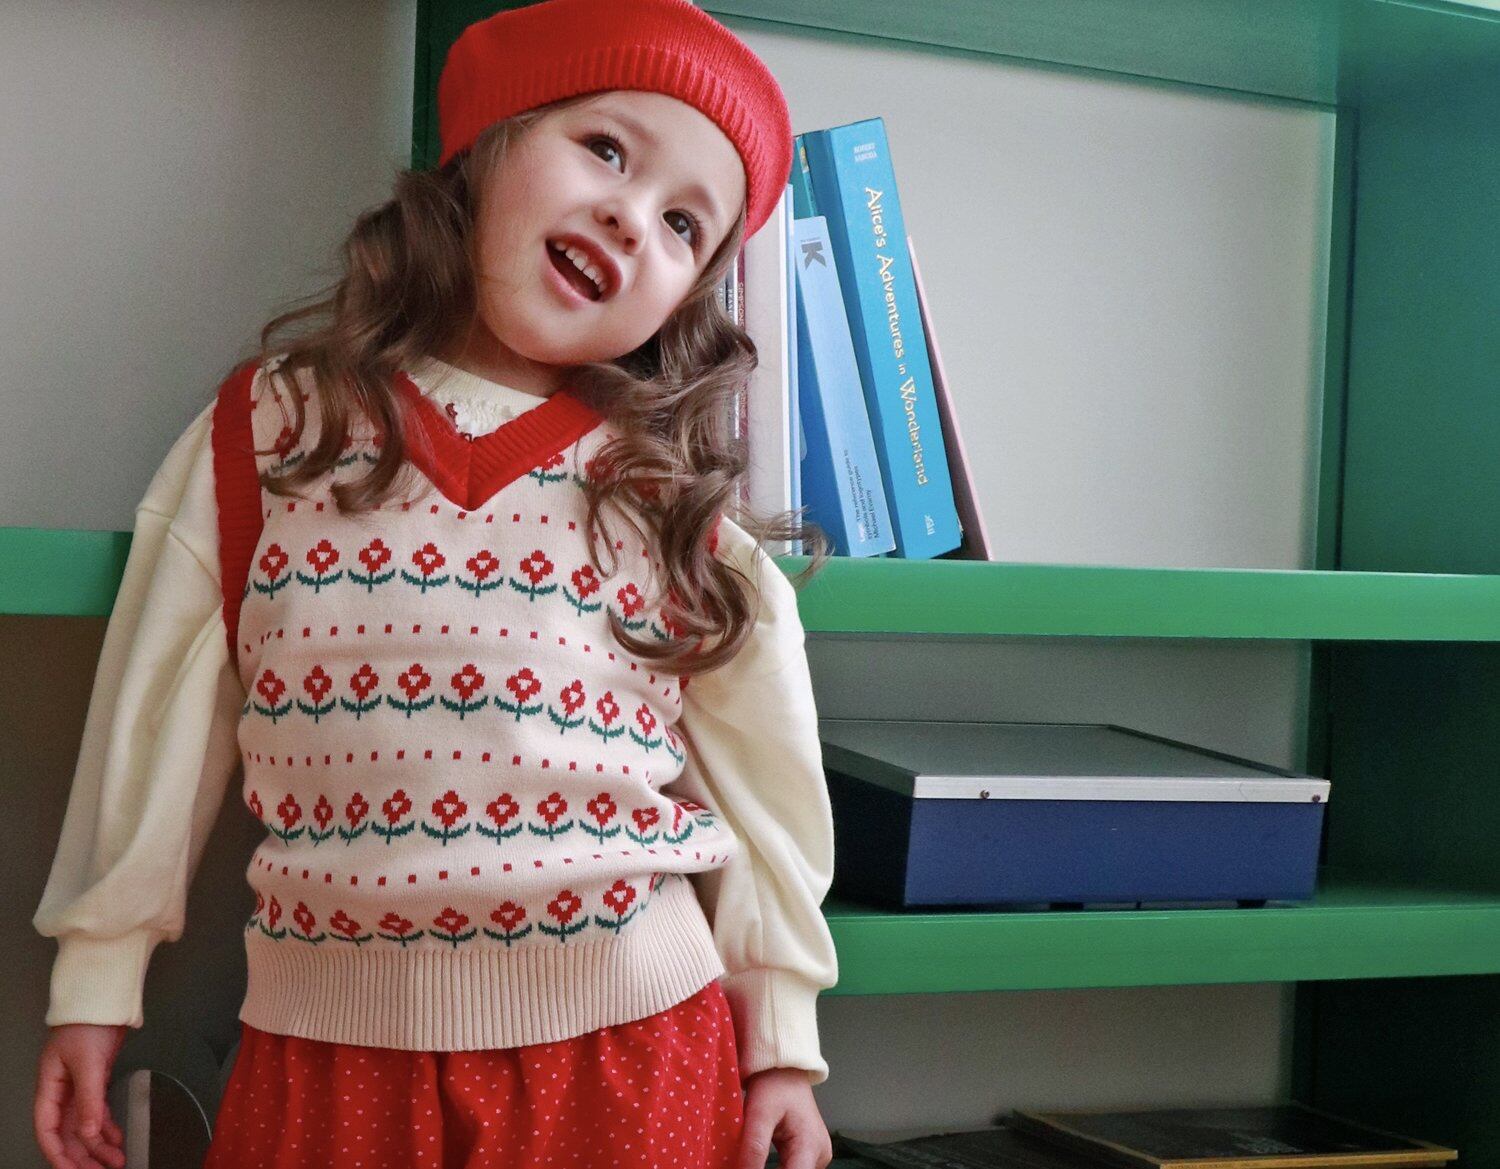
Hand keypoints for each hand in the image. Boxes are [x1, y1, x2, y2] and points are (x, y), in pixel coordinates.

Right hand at [34, 1023, 128, 1168]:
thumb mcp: (87, 1062)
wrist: (103, 1000)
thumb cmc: (86, 1024)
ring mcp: (79, 1088)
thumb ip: (89, 1099)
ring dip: (99, 1145)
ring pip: (86, 1126)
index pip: (48, 1131)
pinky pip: (99, 1112)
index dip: (58, 1154)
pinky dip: (108, 1127)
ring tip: (116, 1161)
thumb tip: (89, 1133)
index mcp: (49, 1088)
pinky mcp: (96, 1082)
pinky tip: (117, 1140)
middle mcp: (62, 1092)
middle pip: (68, 1134)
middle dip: (82, 1156)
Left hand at [736, 1066, 832, 1168]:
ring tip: (751, 1162)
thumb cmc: (774, 1085)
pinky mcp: (811, 1153)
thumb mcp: (759, 1115)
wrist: (784, 1069)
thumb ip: (754, 1149)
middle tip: (746, 1164)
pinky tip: (760, 1164)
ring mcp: (818, 1155)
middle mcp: (820, 1154)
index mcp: (810, 1146)